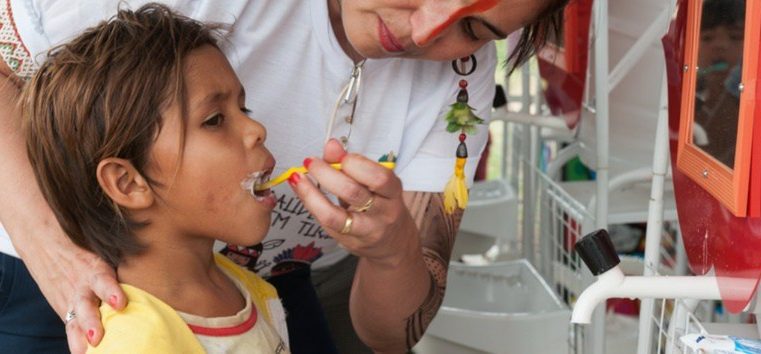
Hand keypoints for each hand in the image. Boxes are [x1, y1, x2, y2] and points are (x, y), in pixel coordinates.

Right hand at [25, 236, 125, 352]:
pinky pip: (70, 327)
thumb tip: (159, 272)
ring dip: (80, 338)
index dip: (110, 291)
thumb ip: (125, 265)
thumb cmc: (90, 251)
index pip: (102, 280)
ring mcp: (71, 300)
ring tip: (85, 352)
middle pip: (85, 305)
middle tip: (96, 338)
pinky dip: (75, 342)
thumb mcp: (105, 252)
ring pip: (74, 320)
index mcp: (96, 270)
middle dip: (91, 322)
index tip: (120, 303)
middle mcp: (82, 287)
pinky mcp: (63, 309)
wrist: (47, 244)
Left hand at [288, 139, 418, 265]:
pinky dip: (310, 204)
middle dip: (326, 174)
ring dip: (311, 193)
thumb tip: (331, 145)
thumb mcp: (374, 183)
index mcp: (392, 192)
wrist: (392, 242)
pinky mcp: (348, 242)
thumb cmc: (381, 206)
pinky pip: (325, 223)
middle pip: (353, 193)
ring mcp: (365, 231)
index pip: (378, 178)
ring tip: (298, 178)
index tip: (338, 154)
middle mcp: (382, 213)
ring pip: (335, 215)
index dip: (355, 163)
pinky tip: (302, 191)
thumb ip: (353, 164)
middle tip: (311, 162)